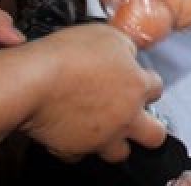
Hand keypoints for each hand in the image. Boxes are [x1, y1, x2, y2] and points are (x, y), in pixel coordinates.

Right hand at [22, 23, 165, 161]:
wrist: (33, 81)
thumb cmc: (67, 56)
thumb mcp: (108, 36)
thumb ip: (125, 48)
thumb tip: (128, 54)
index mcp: (137, 87)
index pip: (157, 89)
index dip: (148, 84)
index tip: (139, 82)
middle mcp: (125, 116)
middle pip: (155, 136)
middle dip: (150, 129)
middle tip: (138, 120)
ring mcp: (102, 137)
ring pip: (120, 153)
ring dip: (115, 142)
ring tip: (106, 130)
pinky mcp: (74, 150)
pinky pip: (80, 154)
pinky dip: (78, 147)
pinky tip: (72, 132)